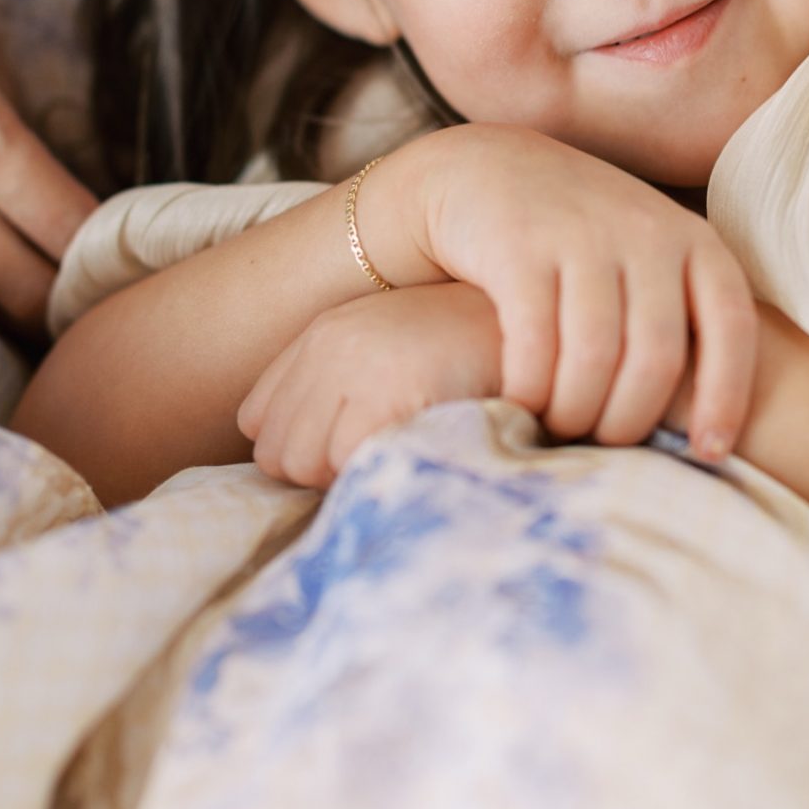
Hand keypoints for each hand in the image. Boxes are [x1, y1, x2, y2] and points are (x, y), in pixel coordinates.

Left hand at [236, 280, 504, 490]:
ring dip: (350, 476)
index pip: (257, 421)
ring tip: (403, 451)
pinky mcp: (388, 392)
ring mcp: (358, 365)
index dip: (301, 449)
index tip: (353, 446)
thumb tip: (284, 461)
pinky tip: (419, 449)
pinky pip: (344, 465)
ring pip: (304, 465)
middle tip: (384, 455)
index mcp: (326, 333)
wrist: (551, 334)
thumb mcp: (397, 359)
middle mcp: (331, 343)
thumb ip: (338, 393)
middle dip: (322, 471)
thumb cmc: (478, 364)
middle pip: (275, 453)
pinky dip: (377, 473)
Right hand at [363, 125, 758, 458]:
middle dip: (631, 419)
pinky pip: (535, 343)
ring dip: (577, 412)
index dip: (727, 397)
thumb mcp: (649, 257)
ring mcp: (582, 235)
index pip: (732, 326)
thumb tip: (712, 426)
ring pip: (595, 357)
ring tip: (562, 428)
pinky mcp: (519, 248)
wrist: (486, 169)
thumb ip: (682, 316)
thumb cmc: (579, 240)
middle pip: (658, 356)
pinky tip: (522, 402)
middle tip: (605, 445)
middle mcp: (646, 232)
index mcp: (694, 241)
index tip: (710, 452)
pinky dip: (530, 389)